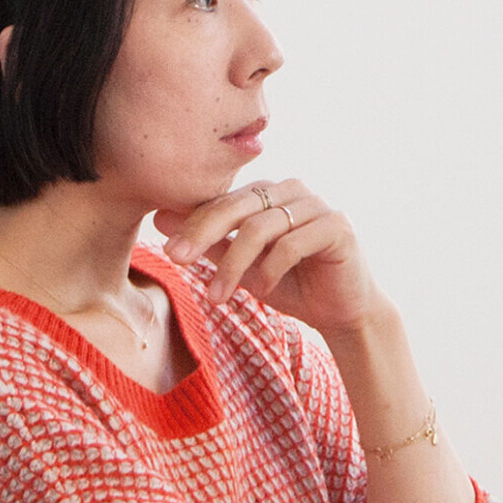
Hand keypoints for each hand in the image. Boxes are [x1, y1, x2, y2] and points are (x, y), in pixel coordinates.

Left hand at [153, 179, 387, 337]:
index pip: (223, 200)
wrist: (343, 311)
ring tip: (218, 296)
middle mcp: (292, 190)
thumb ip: (209, 243)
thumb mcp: (243, 267)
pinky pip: (292, 244)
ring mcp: (317, 205)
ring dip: (233, 264)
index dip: (193, 224)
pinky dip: (271, 270)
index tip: (168, 251)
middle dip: (203, 234)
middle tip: (177, 260)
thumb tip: (160, 220)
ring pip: (261, 227)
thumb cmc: (293, 285)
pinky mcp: (337, 227)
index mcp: (269, 193)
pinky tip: (264, 292)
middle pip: (238, 206)